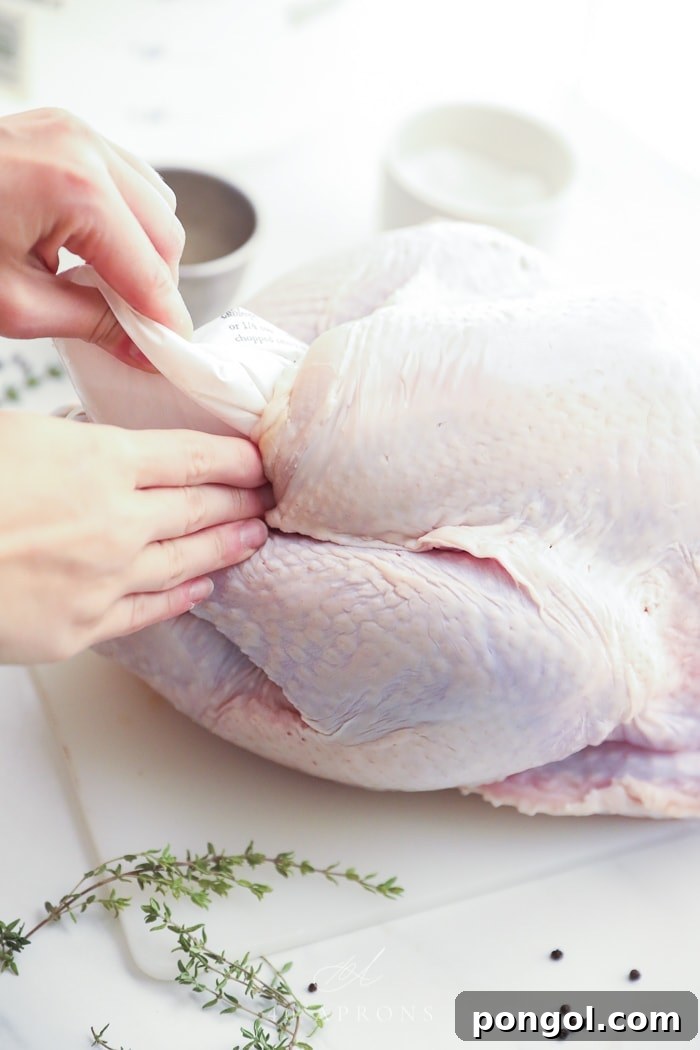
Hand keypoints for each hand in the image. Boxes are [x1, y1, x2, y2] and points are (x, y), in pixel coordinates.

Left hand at [0, 107, 190, 368]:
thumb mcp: (14, 304)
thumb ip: (91, 324)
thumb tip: (142, 348)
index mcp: (76, 189)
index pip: (151, 273)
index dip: (165, 323)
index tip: (172, 358)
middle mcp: (84, 148)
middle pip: (165, 236)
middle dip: (152, 288)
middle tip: (126, 331)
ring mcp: (75, 133)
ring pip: (155, 207)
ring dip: (140, 254)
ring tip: (97, 288)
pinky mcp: (65, 133)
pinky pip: (127, 182)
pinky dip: (123, 223)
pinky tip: (88, 251)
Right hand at [0, 413, 271, 663]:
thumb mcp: (16, 434)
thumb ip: (70, 442)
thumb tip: (98, 445)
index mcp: (101, 461)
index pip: (193, 457)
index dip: (234, 458)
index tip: (258, 460)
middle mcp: (118, 521)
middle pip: (201, 508)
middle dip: (243, 500)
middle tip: (273, 498)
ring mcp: (105, 579)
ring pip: (187, 560)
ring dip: (227, 547)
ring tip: (256, 537)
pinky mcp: (82, 627)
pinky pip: (150, 611)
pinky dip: (183, 597)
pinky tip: (205, 588)